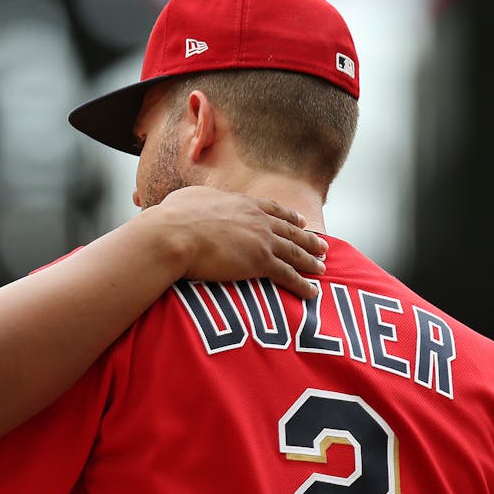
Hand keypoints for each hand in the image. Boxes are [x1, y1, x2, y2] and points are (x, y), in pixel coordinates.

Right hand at [146, 186, 327, 298]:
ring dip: (310, 261)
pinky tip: (312, 293)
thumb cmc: (171, 219)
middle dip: (308, 239)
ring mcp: (261, 240)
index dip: (289, 217)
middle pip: (291, 230)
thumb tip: (188, 204)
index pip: (272, 209)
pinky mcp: (260, 262)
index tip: (301, 222)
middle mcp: (257, 219)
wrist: (172, 235)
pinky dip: (302, 285)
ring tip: (322, 268)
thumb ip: (197, 202)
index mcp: (241, 203)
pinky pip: (288, 275)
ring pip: (295, 252)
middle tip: (323, 246)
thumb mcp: (187, 200)